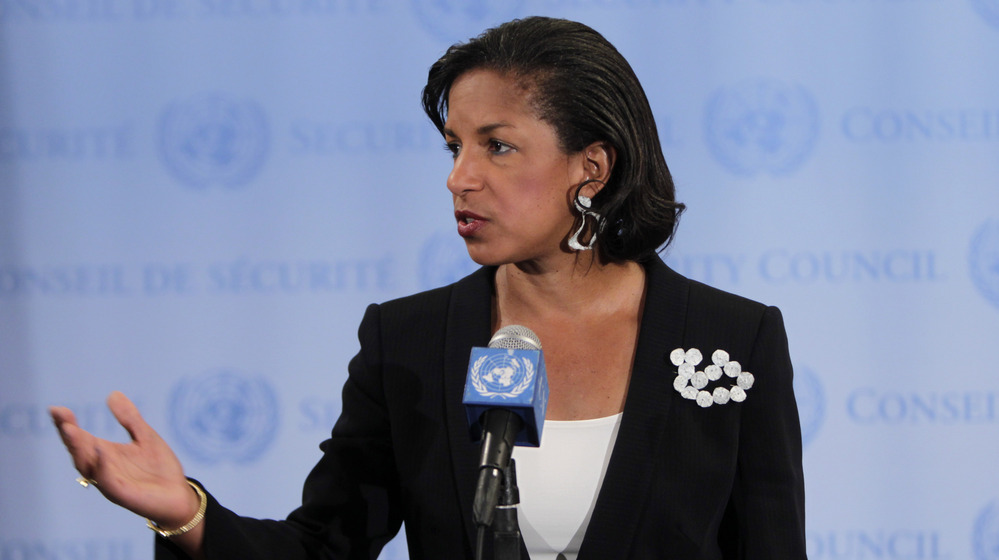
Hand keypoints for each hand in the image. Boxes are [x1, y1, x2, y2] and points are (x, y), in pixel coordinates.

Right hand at [50, 391, 201, 530]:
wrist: (178, 495)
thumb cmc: (159, 468)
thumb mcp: (145, 436)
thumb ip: (129, 418)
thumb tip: (113, 394)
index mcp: (104, 453)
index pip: (80, 438)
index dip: (67, 424)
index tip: (56, 409)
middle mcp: (102, 468)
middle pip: (78, 451)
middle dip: (68, 434)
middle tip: (61, 416)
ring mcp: (109, 481)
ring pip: (87, 466)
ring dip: (78, 448)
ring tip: (70, 430)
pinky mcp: (122, 494)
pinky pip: (107, 480)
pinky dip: (103, 466)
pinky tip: (101, 450)